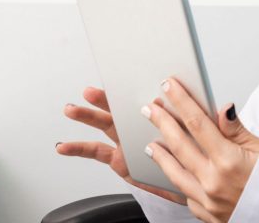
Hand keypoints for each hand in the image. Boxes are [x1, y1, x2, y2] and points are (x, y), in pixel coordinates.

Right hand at [56, 86, 185, 204]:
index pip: (142, 96)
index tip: (119, 76)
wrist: (191, 180)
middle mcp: (140, 125)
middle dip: (104, 100)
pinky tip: (63, 146)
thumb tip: (175, 102)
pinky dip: (78, 148)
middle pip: (119, 108)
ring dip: (87, 116)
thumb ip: (187, 118)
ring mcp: (127, 141)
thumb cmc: (194, 154)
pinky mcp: (119, 158)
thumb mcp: (195, 134)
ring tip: (70, 109)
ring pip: (105, 124)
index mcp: (158, 115)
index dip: (131, 87)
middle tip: (90, 92)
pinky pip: (96, 151)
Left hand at [142, 78, 258, 222]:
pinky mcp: (206, 215)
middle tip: (150, 108)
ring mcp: (208, 201)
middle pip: (180, 145)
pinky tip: (172, 172)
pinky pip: (184, 195)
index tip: (169, 87)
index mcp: (229, 161)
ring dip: (160, 155)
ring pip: (175, 173)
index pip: (198, 123)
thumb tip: (222, 109)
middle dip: (162, 123)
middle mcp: (214, 182)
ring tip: (151, 143)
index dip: (181, 102)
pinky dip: (175, 181)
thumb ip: (236, 131)